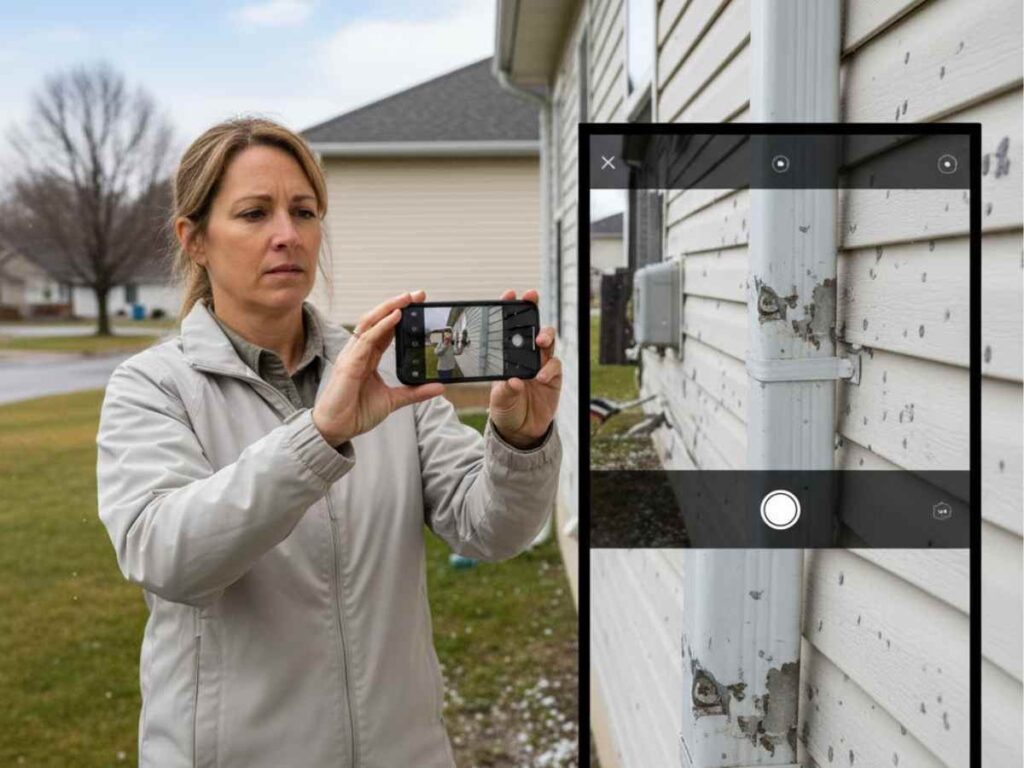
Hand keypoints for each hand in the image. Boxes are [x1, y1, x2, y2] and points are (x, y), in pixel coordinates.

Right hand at [312, 290, 443, 445]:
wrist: (336, 430)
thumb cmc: (357, 412)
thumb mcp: (393, 400)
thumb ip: (414, 392)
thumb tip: (440, 386)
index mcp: (367, 357)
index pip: (385, 330)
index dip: (400, 315)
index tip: (418, 304)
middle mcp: (359, 352)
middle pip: (378, 320)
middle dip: (397, 305)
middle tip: (418, 294)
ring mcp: (352, 356)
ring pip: (370, 323)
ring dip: (389, 308)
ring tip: (407, 299)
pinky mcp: (349, 364)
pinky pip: (366, 340)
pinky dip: (381, 326)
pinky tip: (395, 317)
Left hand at [488, 289, 561, 448]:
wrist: (521, 430)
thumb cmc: (506, 409)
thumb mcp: (498, 400)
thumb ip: (505, 391)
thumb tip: (514, 381)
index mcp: (508, 356)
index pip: (509, 329)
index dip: (511, 310)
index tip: (511, 294)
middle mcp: (526, 356)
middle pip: (533, 328)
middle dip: (533, 311)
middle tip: (532, 300)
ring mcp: (541, 365)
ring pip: (548, 343)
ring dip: (545, 336)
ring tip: (540, 340)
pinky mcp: (554, 378)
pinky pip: (554, 367)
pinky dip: (549, 369)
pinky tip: (540, 376)